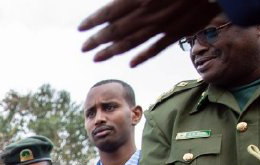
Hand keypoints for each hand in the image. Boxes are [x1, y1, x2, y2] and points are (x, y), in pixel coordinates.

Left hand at [78, 0, 219, 65]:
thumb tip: (121, 0)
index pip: (110, 11)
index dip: (94, 21)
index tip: (80, 29)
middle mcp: (148, 14)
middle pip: (116, 30)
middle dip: (97, 40)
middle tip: (83, 49)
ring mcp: (163, 25)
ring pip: (132, 42)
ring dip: (112, 51)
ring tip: (97, 58)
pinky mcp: (178, 31)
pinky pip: (156, 47)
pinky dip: (142, 56)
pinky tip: (130, 64)